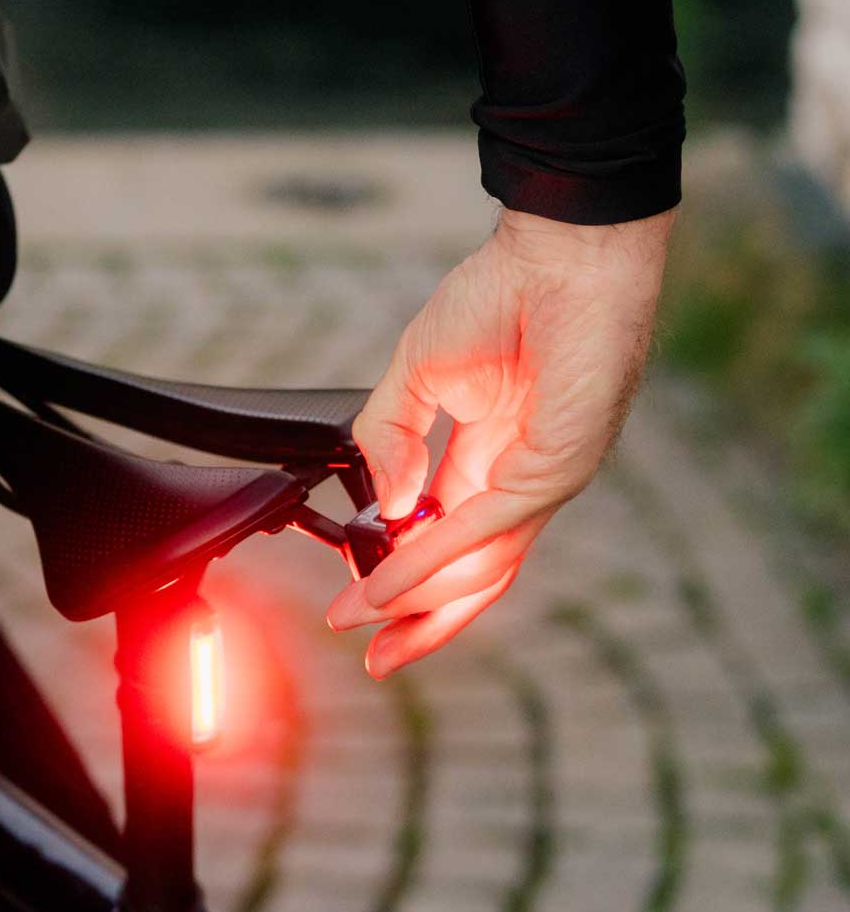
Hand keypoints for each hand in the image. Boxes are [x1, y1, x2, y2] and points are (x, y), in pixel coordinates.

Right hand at [327, 205, 675, 677]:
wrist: (558, 252)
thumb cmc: (501, 295)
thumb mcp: (415, 374)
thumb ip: (387, 438)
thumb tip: (383, 506)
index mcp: (494, 456)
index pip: (449, 538)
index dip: (401, 577)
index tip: (353, 605)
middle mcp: (522, 478)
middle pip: (475, 575)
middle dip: (421, 622)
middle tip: (377, 660)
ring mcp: (546, 478)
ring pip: (483, 566)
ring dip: (419, 600)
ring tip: (367, 622)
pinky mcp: (558, 467)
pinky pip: (488, 529)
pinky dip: (436, 557)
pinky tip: (393, 576)